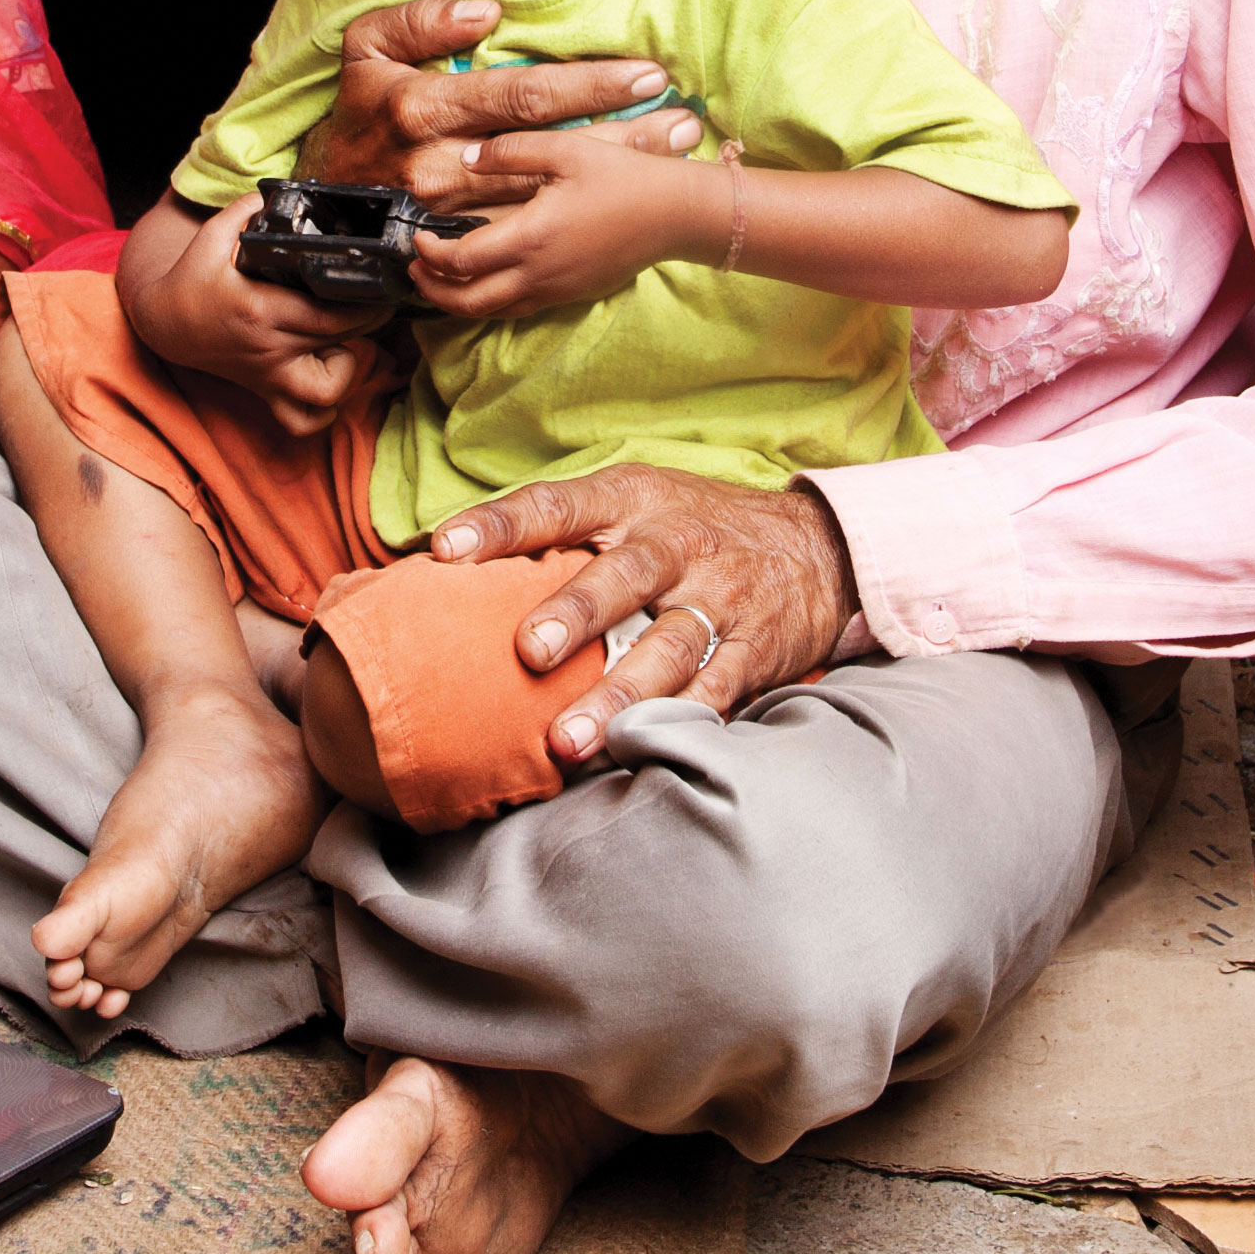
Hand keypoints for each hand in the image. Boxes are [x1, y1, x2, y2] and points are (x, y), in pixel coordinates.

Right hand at [126, 190, 392, 439]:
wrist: (164, 324)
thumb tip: (280, 193)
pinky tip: (327, 376)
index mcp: (261, 310)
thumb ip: (246, 211)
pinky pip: (303, 420)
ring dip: (350, 371)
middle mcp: (269, 349)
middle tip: (378, 302)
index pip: (330, 315)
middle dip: (370, 324)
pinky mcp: (265, 392)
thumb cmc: (192, 280)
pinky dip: (324, 409)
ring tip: (347, 342)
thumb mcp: (212, 238)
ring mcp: (269, 376)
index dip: (366, 304)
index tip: (381, 286)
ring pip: (327, 393)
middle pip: (341, 346)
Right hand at [295, 0, 701, 208]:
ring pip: (549, 194)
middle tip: (682, 120)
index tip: (644, 74)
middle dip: (621, 134)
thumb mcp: (365, 49)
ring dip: (614, 174)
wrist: (319, 199)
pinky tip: (627, 203)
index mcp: (423, 108)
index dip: (588, 84)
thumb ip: (419, 20)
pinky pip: (528, 231)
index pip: (522, 94)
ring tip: (674, 155)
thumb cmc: (358, 112)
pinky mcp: (461, 246)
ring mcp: (453, 214)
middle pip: (549, 149)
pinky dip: (582, 215)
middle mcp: (441, 165)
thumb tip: (484, 12)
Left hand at [411, 129, 721, 326]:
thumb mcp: (565, 149)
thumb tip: (468, 158)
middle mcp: (538, 273)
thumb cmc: (623, 177)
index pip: (460, 259)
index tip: (417, 235)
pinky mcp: (570, 295)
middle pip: (467, 301)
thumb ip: (511, 151)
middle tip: (413, 267)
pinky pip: (516, 308)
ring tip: (438, 279)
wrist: (676, 214)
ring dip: (456, 301)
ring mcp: (555, 290)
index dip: (430, 252)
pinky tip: (482, 281)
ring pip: (490, 311)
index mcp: (530, 237)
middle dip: (431, 289)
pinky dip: (488, 301)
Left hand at [420, 461, 862, 760]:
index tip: (445, 549)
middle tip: (528, 652)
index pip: (558, 505)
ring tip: (570, 741)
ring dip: (619, 695)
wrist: (817, 548)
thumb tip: (436, 561)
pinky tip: (639, 752)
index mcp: (634, 502)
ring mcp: (720, 598)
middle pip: (625, 576)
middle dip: (576, 613)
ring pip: (669, 648)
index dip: (501, 524)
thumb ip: (554, 529)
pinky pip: (715, 691)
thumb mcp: (634, 501)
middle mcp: (677, 544)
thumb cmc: (692, 528)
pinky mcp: (753, 650)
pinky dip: (678, 723)